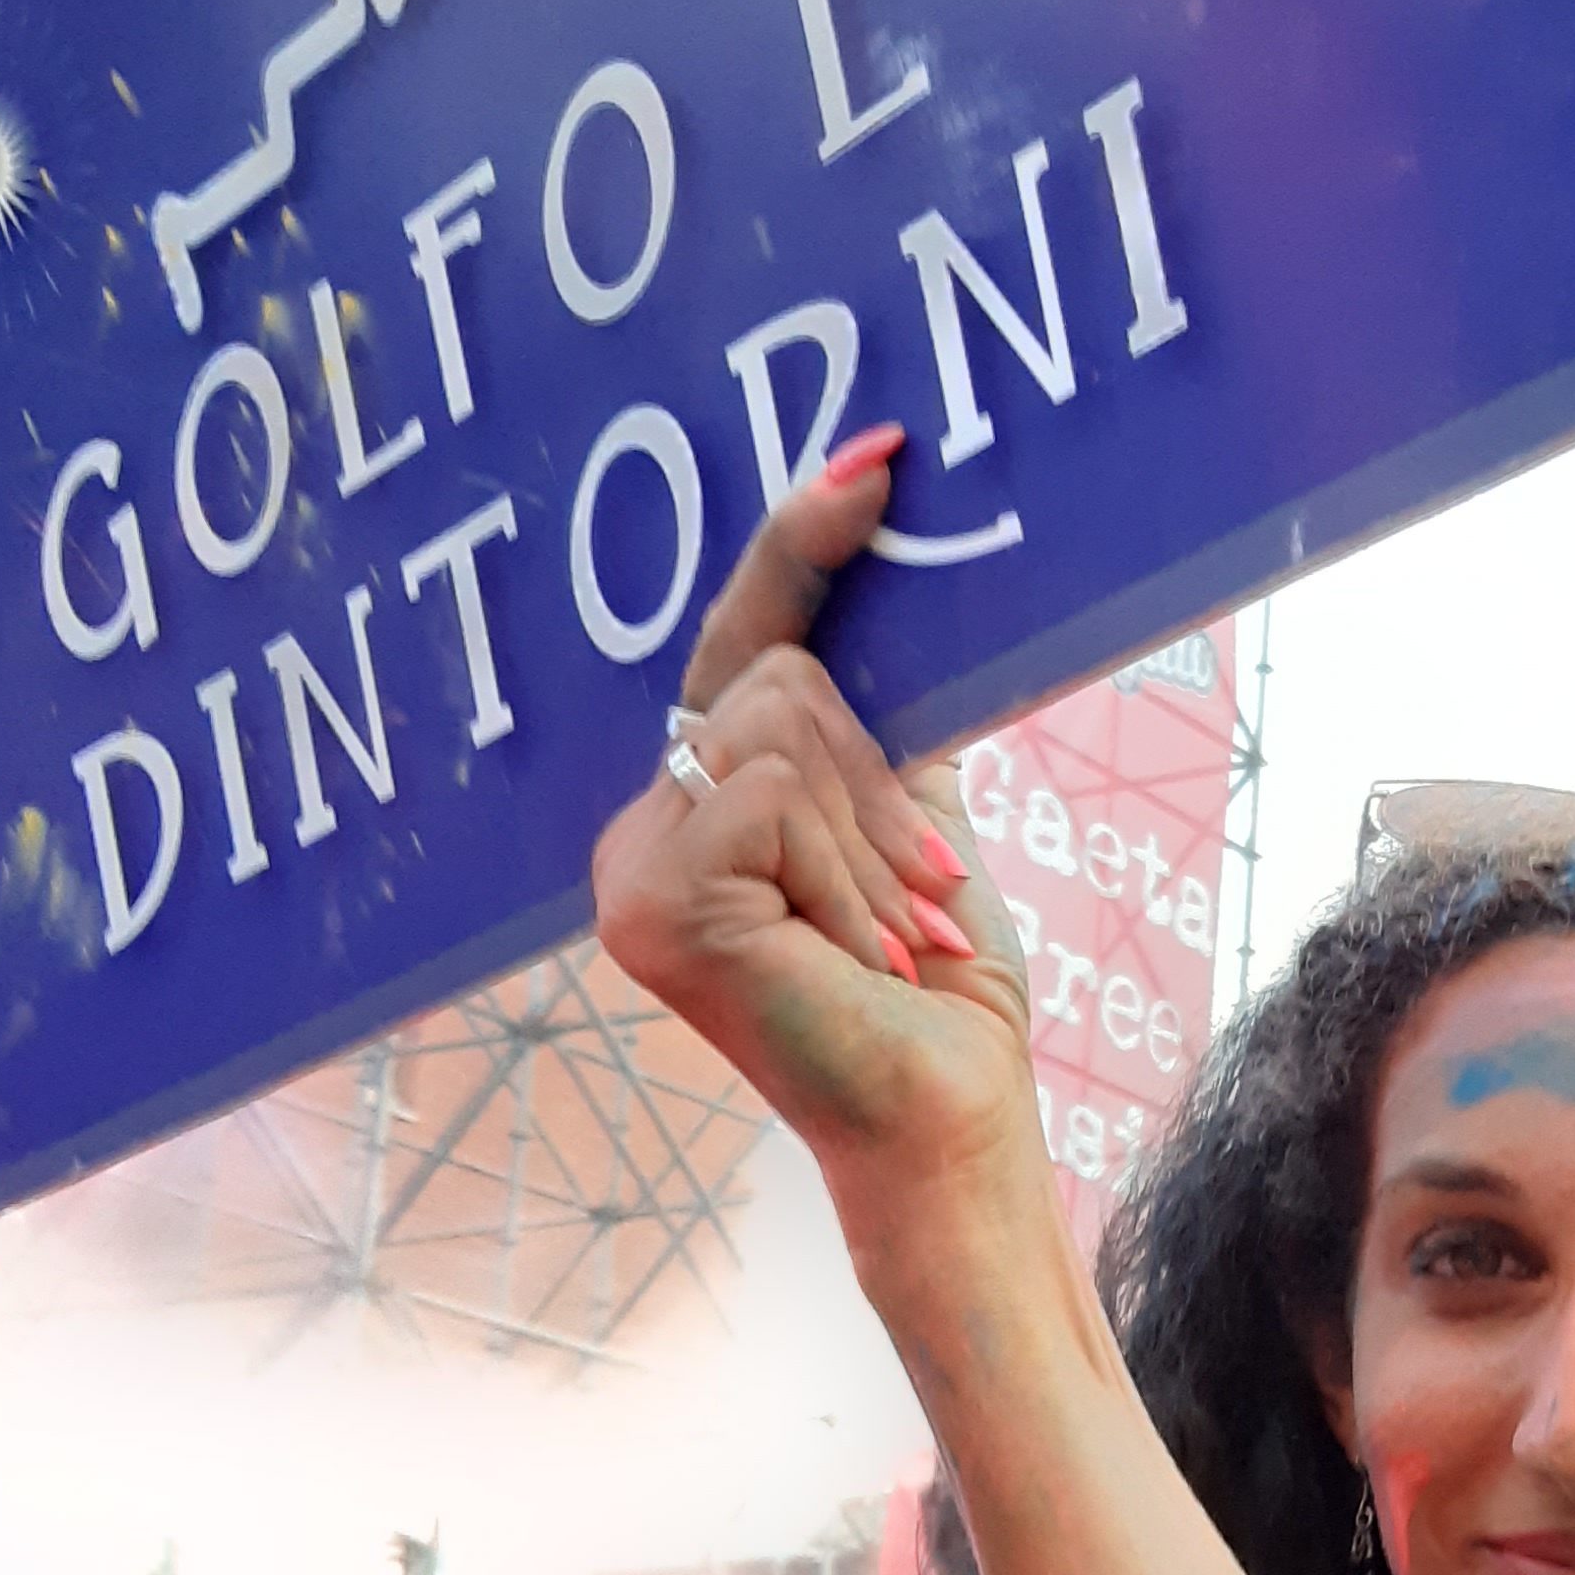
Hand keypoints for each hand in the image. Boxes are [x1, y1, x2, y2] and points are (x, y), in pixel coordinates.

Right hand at [591, 443, 1039, 1229]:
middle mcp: (635, 833)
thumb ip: (877, 722)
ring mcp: (627, 869)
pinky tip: (857, 953)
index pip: (741, 643)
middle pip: (770, 672)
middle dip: (877, 774)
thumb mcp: (912, 820)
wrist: (947, 1117)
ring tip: (892, 938)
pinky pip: (773, 789)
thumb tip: (896, 568)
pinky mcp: (650, 899)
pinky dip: (849, 867)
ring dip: (875, 836)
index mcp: (691, 808)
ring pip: (778, 719)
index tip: (878, 457)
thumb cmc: (937, 987)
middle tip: (923, 899)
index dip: (801, 544)